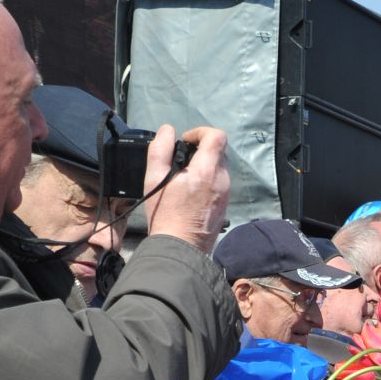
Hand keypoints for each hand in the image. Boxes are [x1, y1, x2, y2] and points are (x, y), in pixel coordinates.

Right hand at [143, 125, 230, 252]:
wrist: (180, 248)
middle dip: (201, 149)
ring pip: (219, 168)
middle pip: (219, 151)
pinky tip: (191, 194)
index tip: (185, 141)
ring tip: (184, 179)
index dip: (200, 132)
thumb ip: (160, 149)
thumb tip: (167, 131)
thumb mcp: (154, 179)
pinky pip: (219, 184)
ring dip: (204, 166)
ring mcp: (226, 194)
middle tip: (181, 161)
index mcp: (207, 170)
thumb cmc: (165, 214)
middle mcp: (222, 180)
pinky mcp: (225, 206)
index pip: (217, 136)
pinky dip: (207, 180)